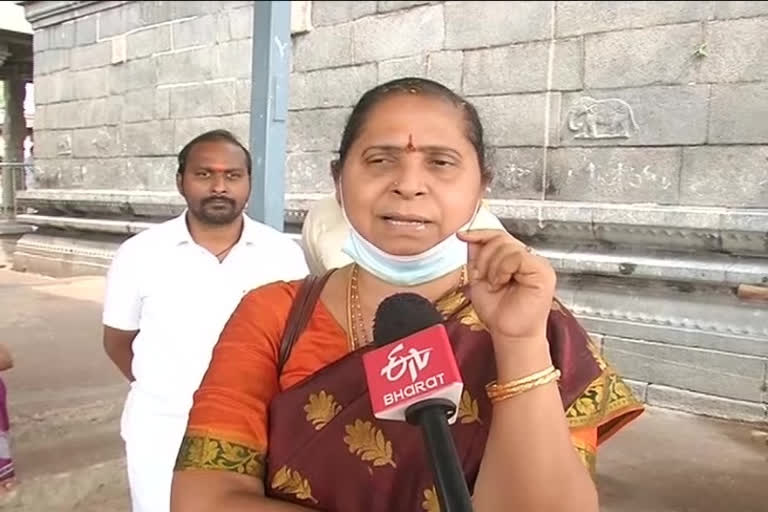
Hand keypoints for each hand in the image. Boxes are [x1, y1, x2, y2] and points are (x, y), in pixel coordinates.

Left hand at [457, 230, 555, 344]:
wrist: (507, 333)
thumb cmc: (497, 311)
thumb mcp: (479, 277)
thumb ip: (477, 255)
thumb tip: (468, 234)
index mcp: (516, 258)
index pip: (498, 235)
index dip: (480, 233)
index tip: (462, 236)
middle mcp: (529, 258)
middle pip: (500, 238)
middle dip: (484, 257)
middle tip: (482, 277)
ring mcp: (538, 264)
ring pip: (507, 246)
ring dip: (492, 266)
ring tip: (494, 284)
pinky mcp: (542, 271)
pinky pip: (517, 256)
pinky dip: (502, 269)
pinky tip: (501, 283)